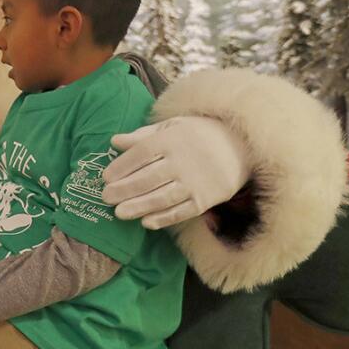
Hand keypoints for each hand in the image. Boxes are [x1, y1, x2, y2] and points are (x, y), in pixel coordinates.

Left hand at [101, 115, 249, 229]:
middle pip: (148, 178)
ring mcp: (195, 182)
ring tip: (119, 213)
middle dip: (124, 189)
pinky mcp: (206, 199)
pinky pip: (182, 211)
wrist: (242, 145)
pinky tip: (147, 222)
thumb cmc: (200, 134)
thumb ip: (143, 136)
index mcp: (171, 140)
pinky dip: (164, 218)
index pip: (140, 155)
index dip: (121, 167)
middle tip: (105, 198)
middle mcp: (182, 161)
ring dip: (139, 206)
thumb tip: (114, 141)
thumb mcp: (173, 126)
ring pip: (162, 197)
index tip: (105, 177)